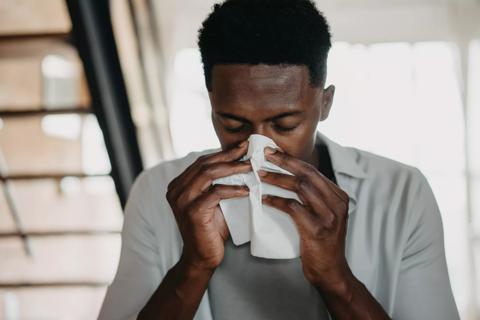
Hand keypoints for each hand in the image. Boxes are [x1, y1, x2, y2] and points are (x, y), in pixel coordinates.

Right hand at [167, 141, 250, 270]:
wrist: (203, 257)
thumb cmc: (212, 228)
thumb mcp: (214, 201)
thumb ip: (219, 183)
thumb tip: (242, 162)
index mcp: (179, 184)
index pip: (202, 162)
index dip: (223, 152)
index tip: (243, 146)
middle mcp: (176, 190)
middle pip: (205, 164)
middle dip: (229, 155)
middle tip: (249, 150)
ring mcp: (182, 200)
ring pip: (209, 175)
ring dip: (234, 168)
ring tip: (252, 166)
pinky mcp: (192, 212)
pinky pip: (216, 193)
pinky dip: (233, 189)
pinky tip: (247, 190)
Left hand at [259, 147, 352, 291]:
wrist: (331, 271)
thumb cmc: (322, 243)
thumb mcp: (324, 215)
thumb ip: (314, 198)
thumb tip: (289, 179)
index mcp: (338, 196)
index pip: (313, 171)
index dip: (291, 160)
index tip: (273, 153)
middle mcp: (336, 203)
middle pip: (307, 174)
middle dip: (284, 162)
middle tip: (264, 156)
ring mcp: (328, 216)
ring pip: (300, 187)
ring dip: (277, 179)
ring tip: (260, 175)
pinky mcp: (317, 229)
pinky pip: (293, 208)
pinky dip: (276, 201)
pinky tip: (263, 199)